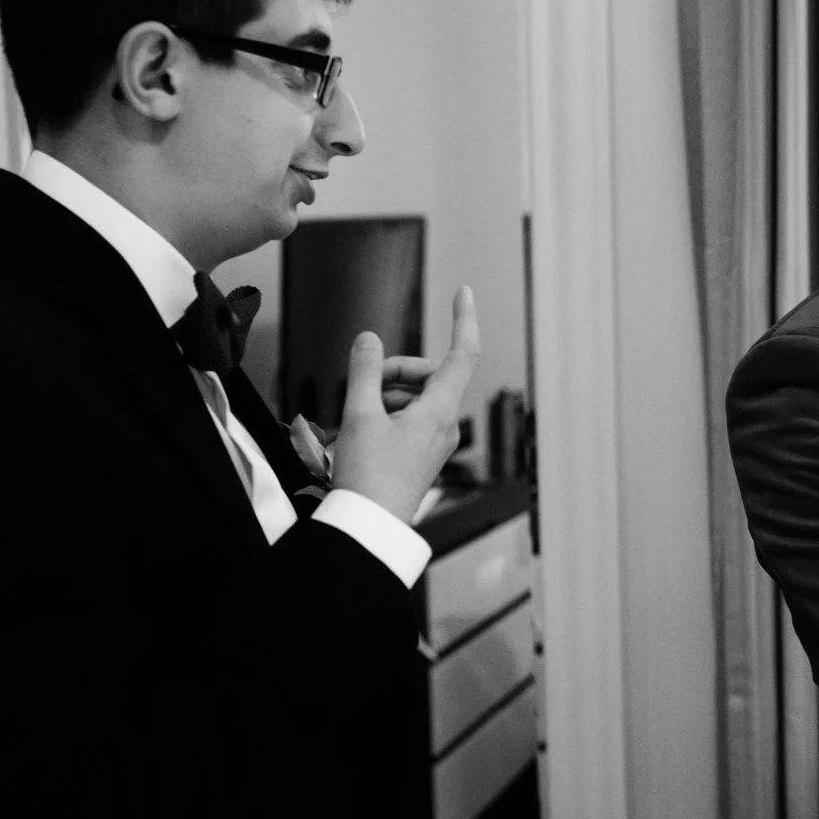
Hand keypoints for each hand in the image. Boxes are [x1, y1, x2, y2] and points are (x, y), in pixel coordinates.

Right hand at [332, 287, 479, 522]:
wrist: (369, 526)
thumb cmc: (367, 477)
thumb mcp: (359, 415)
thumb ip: (365, 371)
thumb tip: (370, 340)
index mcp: (440, 411)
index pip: (463, 353)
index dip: (464, 319)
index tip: (463, 292)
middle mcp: (445, 424)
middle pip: (429, 374)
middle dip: (395, 369)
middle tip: (363, 383)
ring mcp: (436, 441)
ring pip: (416, 397)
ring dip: (385, 394)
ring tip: (355, 416)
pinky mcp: (423, 454)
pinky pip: (410, 418)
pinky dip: (386, 413)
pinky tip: (360, 428)